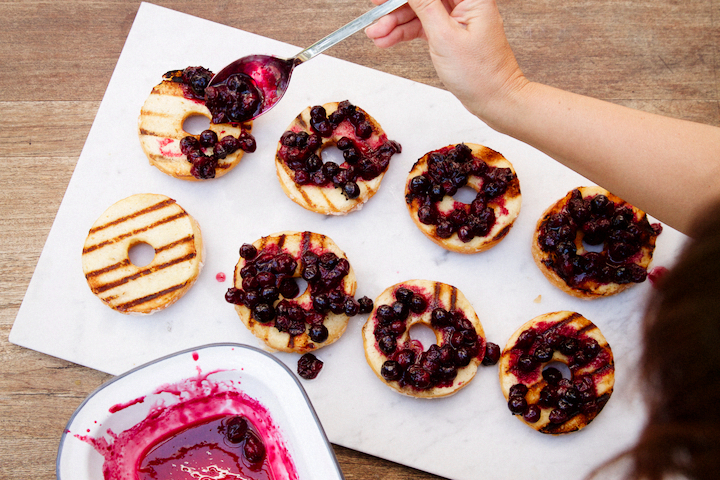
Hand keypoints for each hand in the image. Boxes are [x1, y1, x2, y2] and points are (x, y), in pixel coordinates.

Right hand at [366, 0, 526, 122]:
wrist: (494, 99)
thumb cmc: (479, 73)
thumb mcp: (444, 36)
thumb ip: (424, 5)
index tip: (383, 0)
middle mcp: (465, 2)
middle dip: (396, 5)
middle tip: (374, 11)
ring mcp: (457, 18)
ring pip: (419, 11)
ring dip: (395, 22)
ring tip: (375, 34)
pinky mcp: (450, 32)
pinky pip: (422, 26)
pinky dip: (404, 32)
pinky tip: (386, 39)